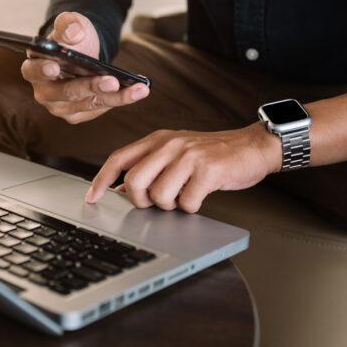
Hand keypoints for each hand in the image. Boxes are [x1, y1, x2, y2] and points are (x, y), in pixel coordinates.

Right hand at [20, 12, 149, 123]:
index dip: (42, 70)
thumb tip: (74, 33)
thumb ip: (68, 24)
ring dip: (114, 97)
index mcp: (34, 68)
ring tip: (138, 89)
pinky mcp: (78, 114)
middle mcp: (44, 92)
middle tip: (111, 81)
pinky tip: (137, 91)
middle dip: (89, 87)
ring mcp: (61, 107)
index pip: (33, 71)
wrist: (82, 53)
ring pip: (88, 104)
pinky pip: (100, 109)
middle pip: (65, 93)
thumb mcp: (70, 24)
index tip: (54, 66)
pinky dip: (120, 100)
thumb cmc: (71, 39)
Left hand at [85, 123, 281, 212]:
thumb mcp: (176, 152)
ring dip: (170, 206)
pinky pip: (187, 203)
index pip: (119, 158)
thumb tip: (120, 189)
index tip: (93, 197)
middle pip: (134, 182)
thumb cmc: (213, 154)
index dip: (102, 179)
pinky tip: (200, 196)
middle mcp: (170, 144)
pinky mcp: (208, 170)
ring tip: (184, 195)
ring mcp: (189, 156)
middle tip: (157, 202)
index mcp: (158, 139)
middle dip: (141, 201)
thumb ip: (150, 165)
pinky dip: (192, 207)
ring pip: (159, 196)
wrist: (253, 146)